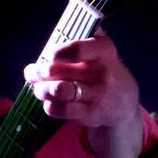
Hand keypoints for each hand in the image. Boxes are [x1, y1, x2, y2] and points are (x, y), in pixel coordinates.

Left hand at [23, 30, 140, 127]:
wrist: (124, 103)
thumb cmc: (102, 71)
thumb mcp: (99, 51)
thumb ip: (76, 44)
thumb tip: (46, 51)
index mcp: (104, 50)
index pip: (78, 49)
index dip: (58, 52)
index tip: (49, 56)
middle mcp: (102, 72)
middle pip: (61, 71)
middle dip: (40, 72)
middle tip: (34, 73)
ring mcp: (97, 94)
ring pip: (59, 90)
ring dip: (42, 89)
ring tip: (39, 88)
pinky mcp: (90, 113)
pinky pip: (61, 109)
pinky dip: (49, 106)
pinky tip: (50, 103)